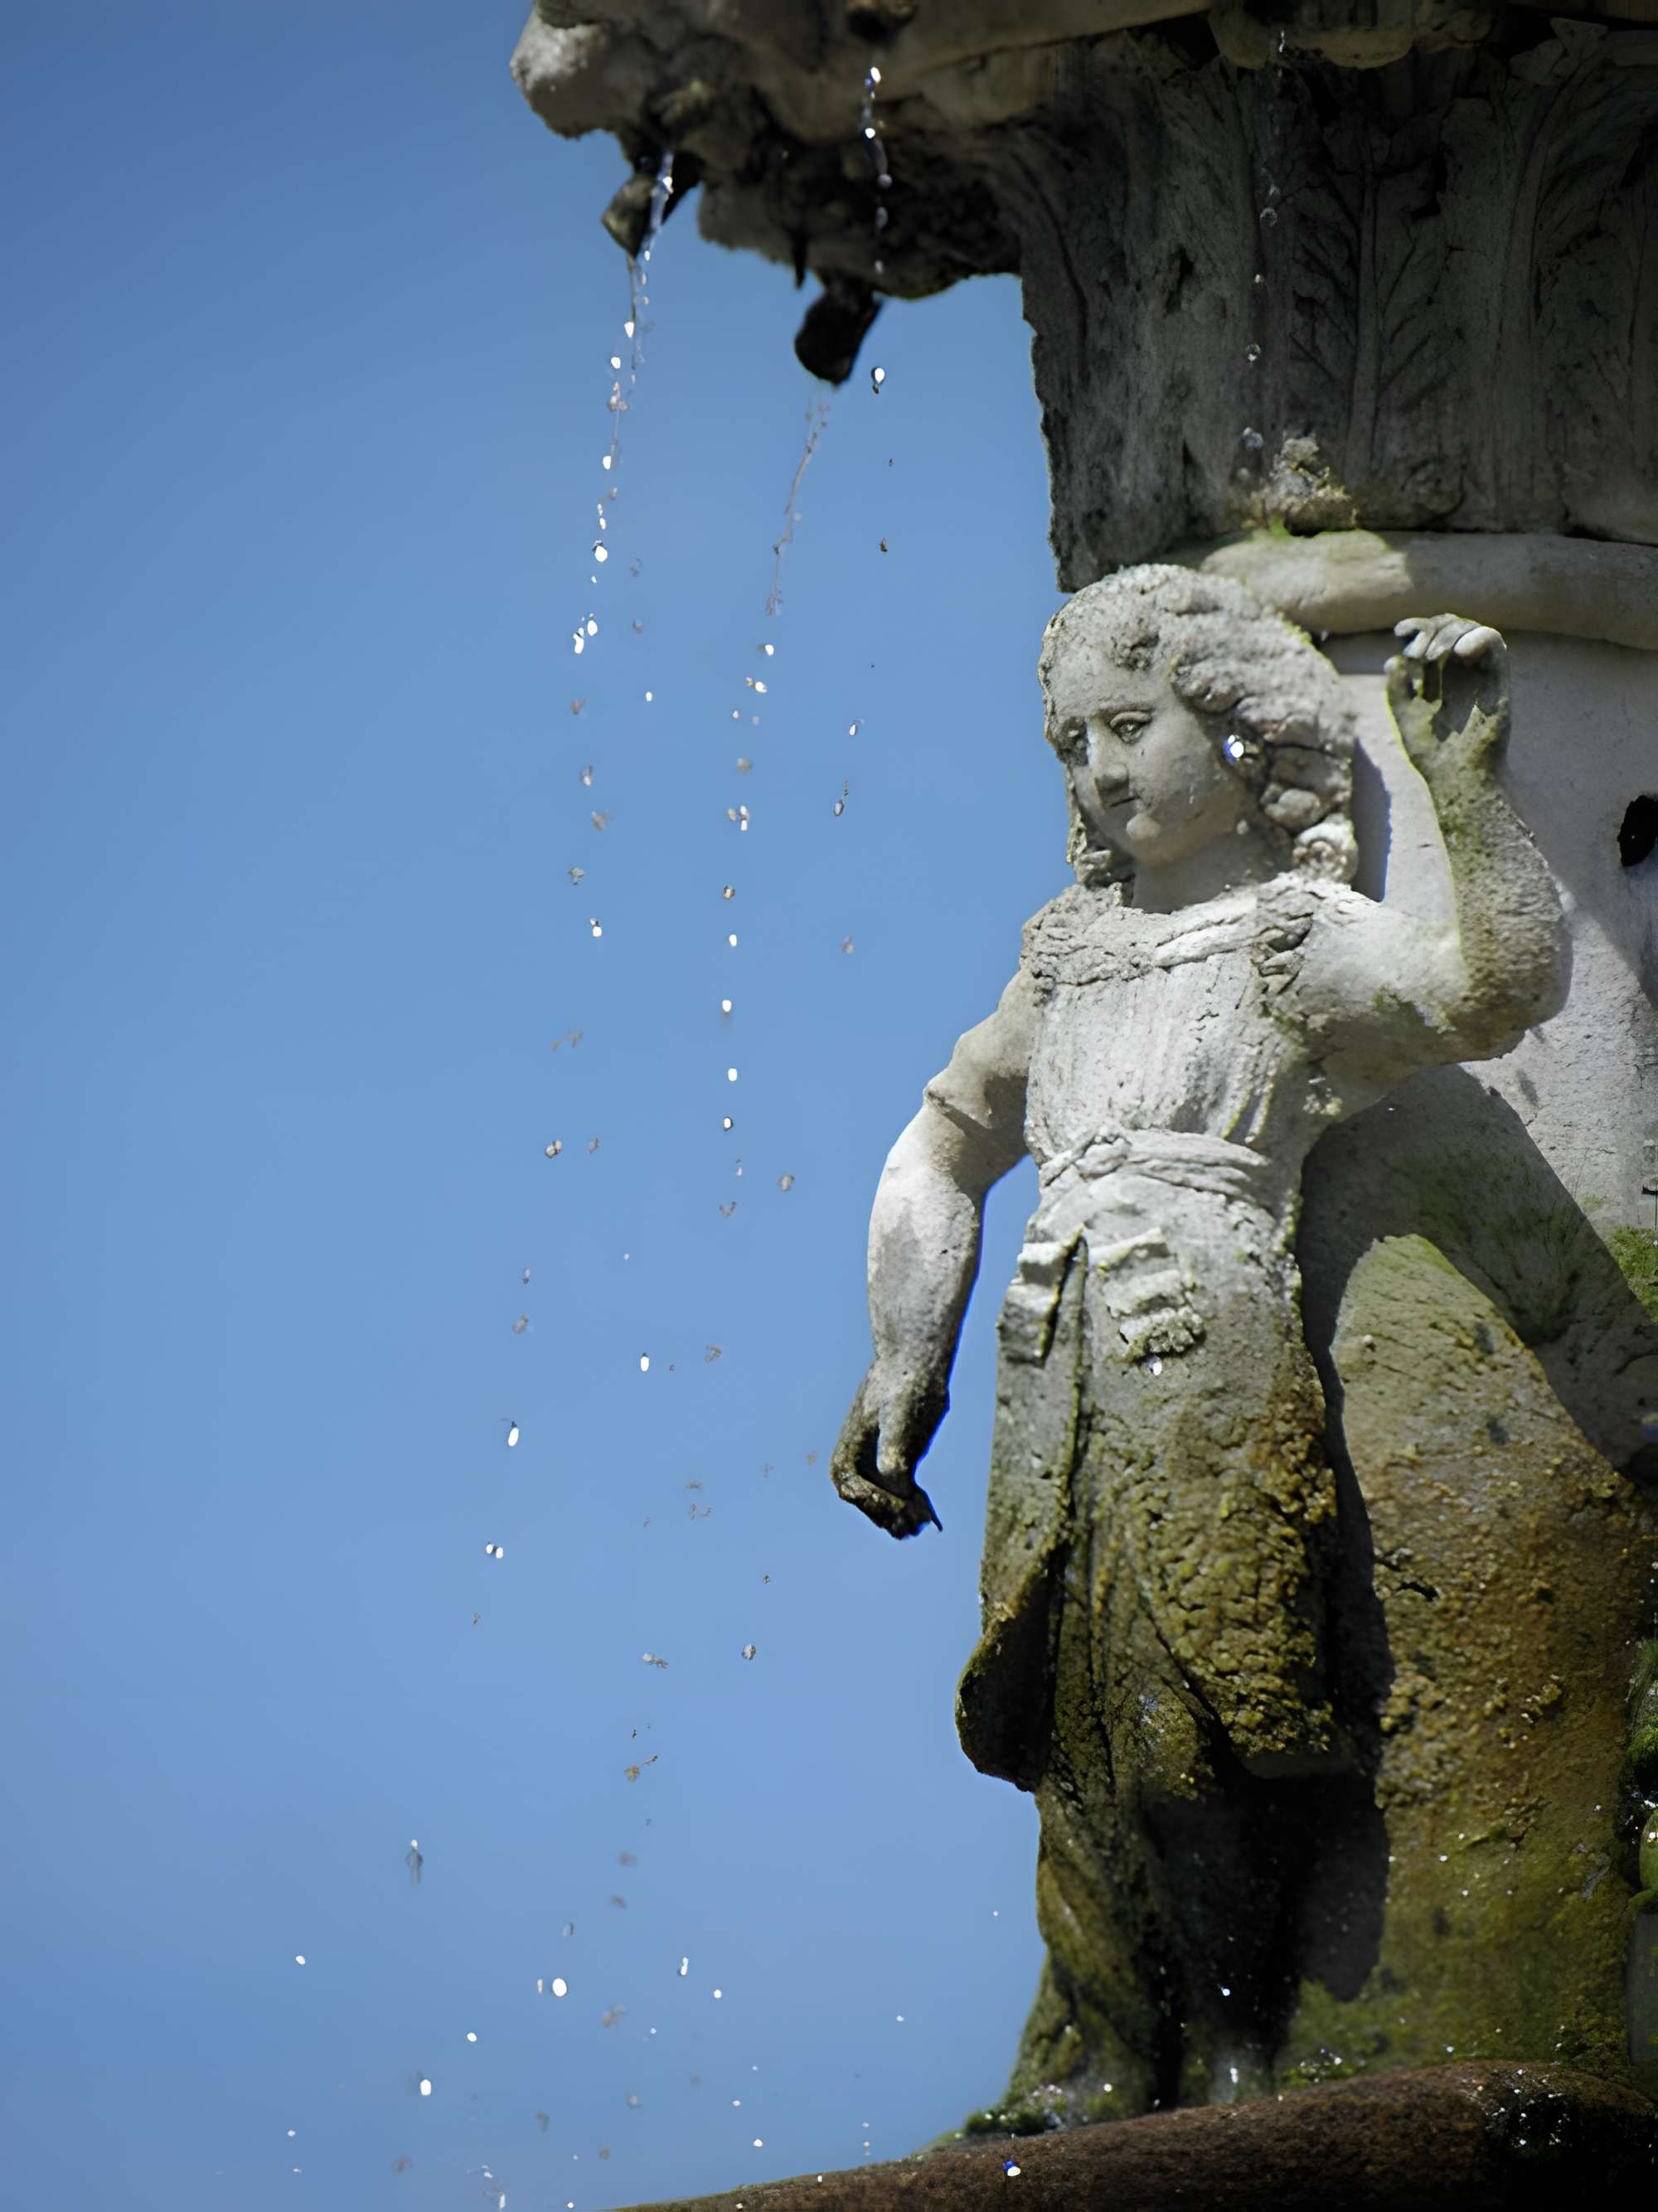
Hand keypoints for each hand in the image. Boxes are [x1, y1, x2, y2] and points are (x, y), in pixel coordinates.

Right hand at [829, 1362, 944, 1539]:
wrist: (914, 1364)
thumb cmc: (903, 1388)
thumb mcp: (899, 1420)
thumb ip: (894, 1454)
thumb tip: (898, 1487)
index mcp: (845, 1455)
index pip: (854, 1492)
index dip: (878, 1503)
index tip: (905, 1505)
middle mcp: (856, 1466)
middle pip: (870, 1504)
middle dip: (893, 1515)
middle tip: (918, 1522)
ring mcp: (876, 1468)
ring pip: (887, 1505)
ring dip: (903, 1517)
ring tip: (924, 1523)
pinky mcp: (896, 1465)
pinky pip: (902, 1495)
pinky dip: (914, 1506)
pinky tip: (931, 1515)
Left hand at [1386, 614, 1508, 786]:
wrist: (1457, 777)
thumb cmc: (1432, 753)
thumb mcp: (1406, 714)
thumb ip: (1398, 687)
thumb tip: (1392, 660)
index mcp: (1438, 676)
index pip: (1431, 636)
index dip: (1416, 627)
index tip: (1399, 632)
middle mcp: (1460, 671)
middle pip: (1450, 626)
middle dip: (1429, 630)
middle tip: (1415, 654)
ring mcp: (1479, 674)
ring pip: (1471, 629)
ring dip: (1447, 634)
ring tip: (1428, 658)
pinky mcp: (1498, 680)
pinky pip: (1495, 644)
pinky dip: (1478, 638)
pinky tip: (1459, 653)